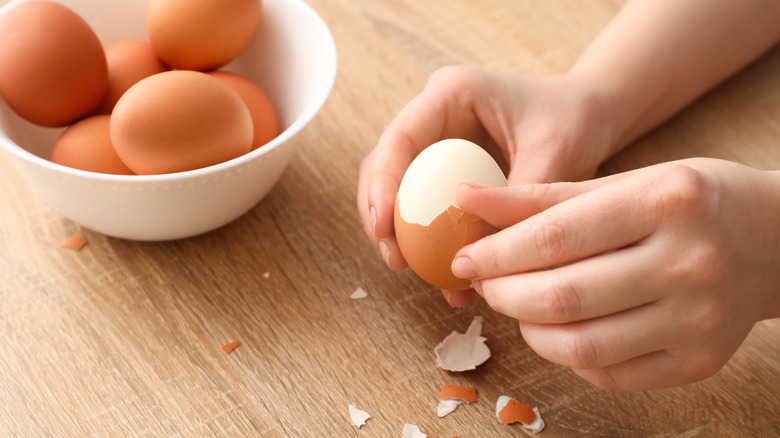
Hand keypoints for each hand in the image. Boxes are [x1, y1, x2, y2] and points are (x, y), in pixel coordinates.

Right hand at [357, 66, 619, 305]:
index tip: (384, 227)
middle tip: (395, 259)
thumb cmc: (574, 121)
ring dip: (396, 230)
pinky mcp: (443, 169)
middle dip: (381, 214)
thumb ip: (517, 196)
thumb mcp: (555, 153)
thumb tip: (483, 250)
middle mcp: (434, 115)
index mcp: (452, 93)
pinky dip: (424, 238)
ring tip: (410, 270)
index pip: (401, 138)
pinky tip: (441, 273)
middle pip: (383, 164)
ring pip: (395, 187)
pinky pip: (420, 204)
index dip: (383, 183)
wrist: (589, 118)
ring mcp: (435, 142)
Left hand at [451, 158, 779, 389]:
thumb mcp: (623, 182)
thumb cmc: (689, 202)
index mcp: (667, 202)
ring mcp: (700, 319)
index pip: (555, 237)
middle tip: (484, 283)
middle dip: (504, 294)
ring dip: (529, 330)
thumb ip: (542, 197)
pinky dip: (568, 355)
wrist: (775, 241)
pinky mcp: (701, 361)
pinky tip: (559, 329)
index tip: (465, 257)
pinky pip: (609, 372)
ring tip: (517, 306)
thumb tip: (466, 199)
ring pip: (581, 345)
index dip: (496, 253)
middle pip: (564, 296)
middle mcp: (689, 262)